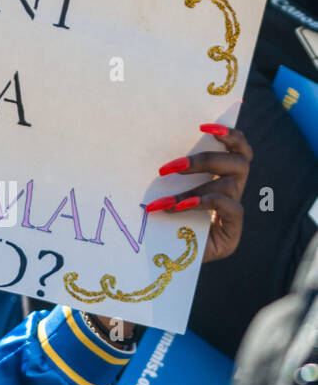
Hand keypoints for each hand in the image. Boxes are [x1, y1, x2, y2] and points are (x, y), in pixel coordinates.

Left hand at [146, 124, 252, 263]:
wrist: (163, 259)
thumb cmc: (159, 219)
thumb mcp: (163, 189)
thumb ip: (168, 172)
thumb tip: (144, 142)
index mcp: (219, 175)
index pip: (238, 148)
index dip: (229, 134)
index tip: (203, 125)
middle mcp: (232, 190)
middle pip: (239, 161)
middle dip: (204, 160)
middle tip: (169, 167)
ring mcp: (233, 211)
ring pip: (230, 184)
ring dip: (193, 187)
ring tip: (163, 199)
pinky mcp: (232, 232)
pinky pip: (231, 207)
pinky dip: (203, 203)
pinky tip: (178, 207)